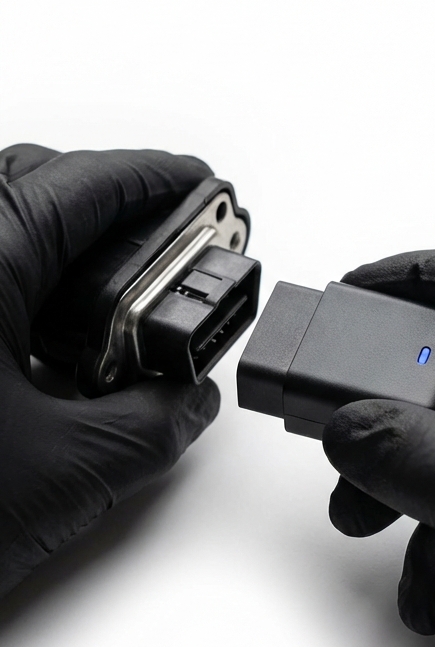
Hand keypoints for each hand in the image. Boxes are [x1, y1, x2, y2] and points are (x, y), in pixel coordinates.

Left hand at [0, 145, 219, 595]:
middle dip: (111, 201)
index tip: (201, 185)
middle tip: (171, 240)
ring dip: (63, 242)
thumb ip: (154, 423)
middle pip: (30, 183)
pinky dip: (20, 283)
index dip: (157, 176)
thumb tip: (186, 400)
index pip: (81, 183)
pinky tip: (48, 335)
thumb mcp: (67, 470)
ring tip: (119, 289)